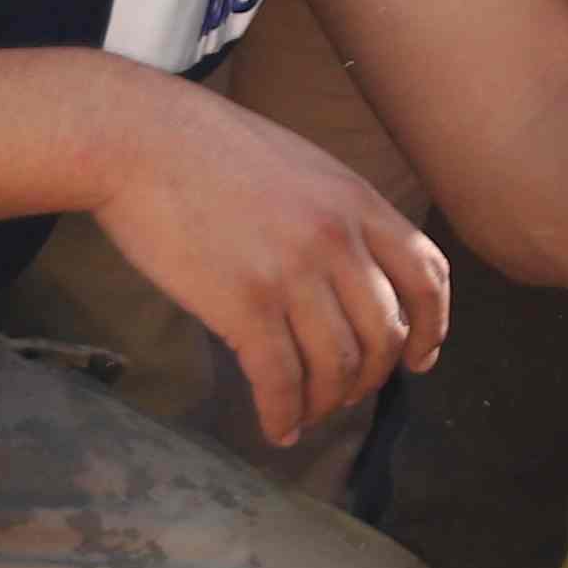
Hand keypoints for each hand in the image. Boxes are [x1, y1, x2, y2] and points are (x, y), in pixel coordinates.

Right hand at [93, 82, 456, 448]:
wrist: (136, 139)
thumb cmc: (204, 149)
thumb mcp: (297, 166)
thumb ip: (333, 213)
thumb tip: (347, 270)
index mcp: (356, 201)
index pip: (427, 275)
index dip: (432, 326)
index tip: (421, 359)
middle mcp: (338, 239)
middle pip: (386, 333)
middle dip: (372, 376)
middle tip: (347, 393)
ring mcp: (294, 274)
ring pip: (338, 365)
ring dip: (327, 402)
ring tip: (307, 414)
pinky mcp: (245, 304)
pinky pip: (281, 380)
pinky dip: (283, 415)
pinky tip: (276, 427)